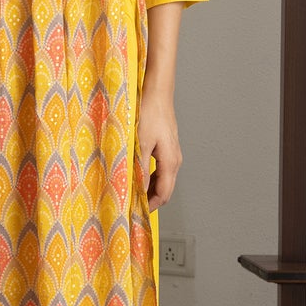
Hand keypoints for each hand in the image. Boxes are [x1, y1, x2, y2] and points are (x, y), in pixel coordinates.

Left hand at [137, 85, 181, 212]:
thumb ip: (141, 169)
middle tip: (131, 205)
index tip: (136, 212)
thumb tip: (140, 189)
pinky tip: (136, 173)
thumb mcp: (141, 143)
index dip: (151, 206)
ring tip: (131, 191)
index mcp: (171, 162)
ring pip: (162, 179)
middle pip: (164, 189)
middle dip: (149, 199)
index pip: (164, 194)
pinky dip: (149, 175)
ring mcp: (171, 152)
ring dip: (148, 187)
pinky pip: (160, 168)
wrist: (157, 92)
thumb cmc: (149, 113)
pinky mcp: (166, 146)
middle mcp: (174, 159)